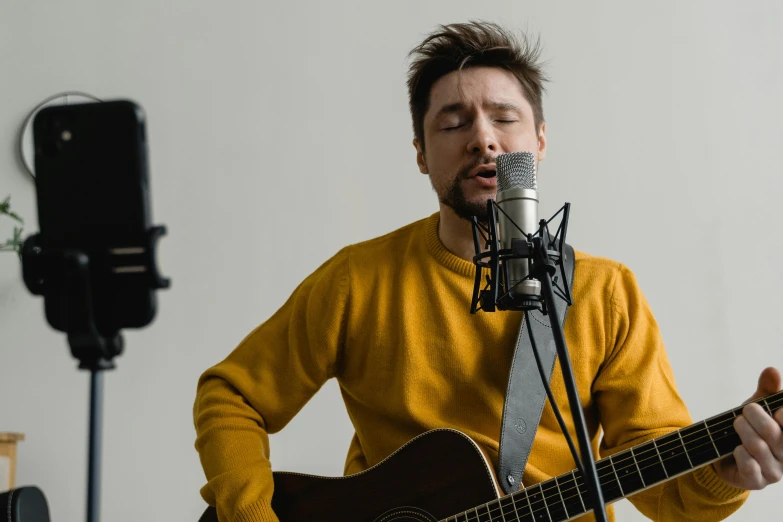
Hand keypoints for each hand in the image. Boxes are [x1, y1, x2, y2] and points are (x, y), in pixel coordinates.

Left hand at [713, 367, 782, 489]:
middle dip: (755, 417)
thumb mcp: (758, 406)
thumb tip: (772, 370)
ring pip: (758, 447)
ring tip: (736, 424)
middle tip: (745, 411)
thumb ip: (767, 390)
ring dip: (742, 431)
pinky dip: (739, 453)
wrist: (726, 454)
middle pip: (774, 433)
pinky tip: (735, 448)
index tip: (776, 410)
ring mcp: (775, 471)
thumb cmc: (749, 428)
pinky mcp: (757, 482)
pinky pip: (749, 466)